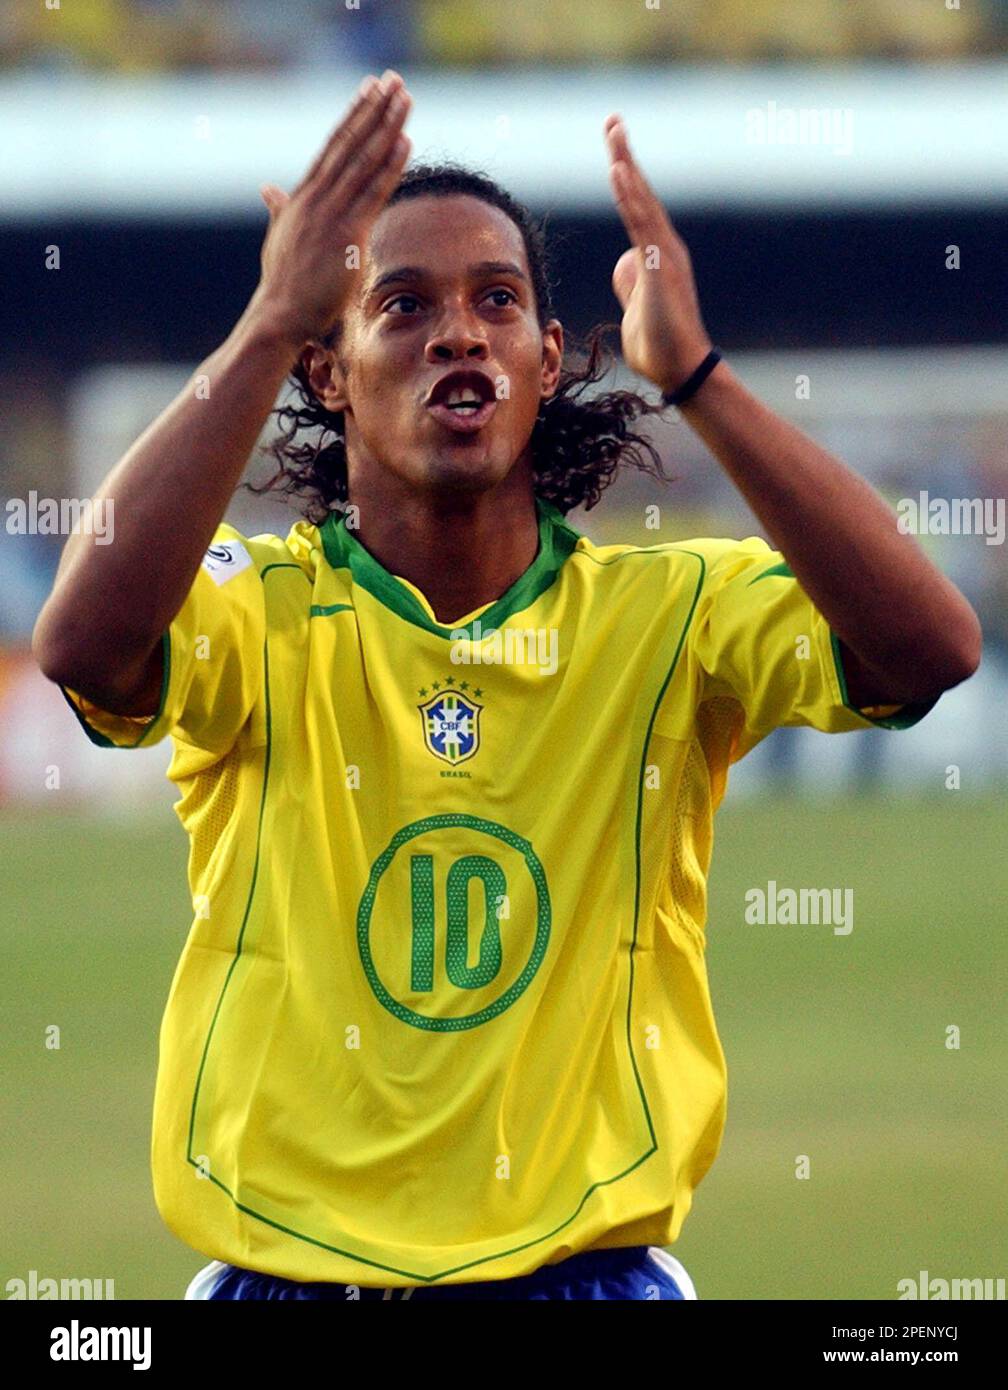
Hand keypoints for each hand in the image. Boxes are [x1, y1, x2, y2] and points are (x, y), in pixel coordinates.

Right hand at [252, 70, 412, 345]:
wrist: (279, 314)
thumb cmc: (282, 285)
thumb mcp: (279, 238)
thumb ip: (279, 209)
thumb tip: (267, 188)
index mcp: (302, 198)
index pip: (332, 147)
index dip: (353, 116)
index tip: (369, 90)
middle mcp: (316, 199)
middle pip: (350, 143)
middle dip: (373, 109)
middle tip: (393, 79)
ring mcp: (331, 214)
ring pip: (363, 160)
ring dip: (387, 127)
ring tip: (404, 98)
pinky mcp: (347, 234)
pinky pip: (373, 193)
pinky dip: (389, 166)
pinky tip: (404, 142)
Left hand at [604, 114, 711, 393]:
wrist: (680, 369)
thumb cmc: (659, 345)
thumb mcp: (636, 305)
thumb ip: (630, 280)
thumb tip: (626, 262)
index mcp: (657, 254)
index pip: (637, 207)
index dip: (625, 176)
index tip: (614, 145)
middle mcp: (665, 248)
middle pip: (641, 193)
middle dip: (625, 155)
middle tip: (612, 121)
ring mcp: (664, 256)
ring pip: (642, 203)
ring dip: (627, 167)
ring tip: (613, 136)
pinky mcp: (661, 269)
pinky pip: (642, 227)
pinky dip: (630, 199)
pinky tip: (618, 175)